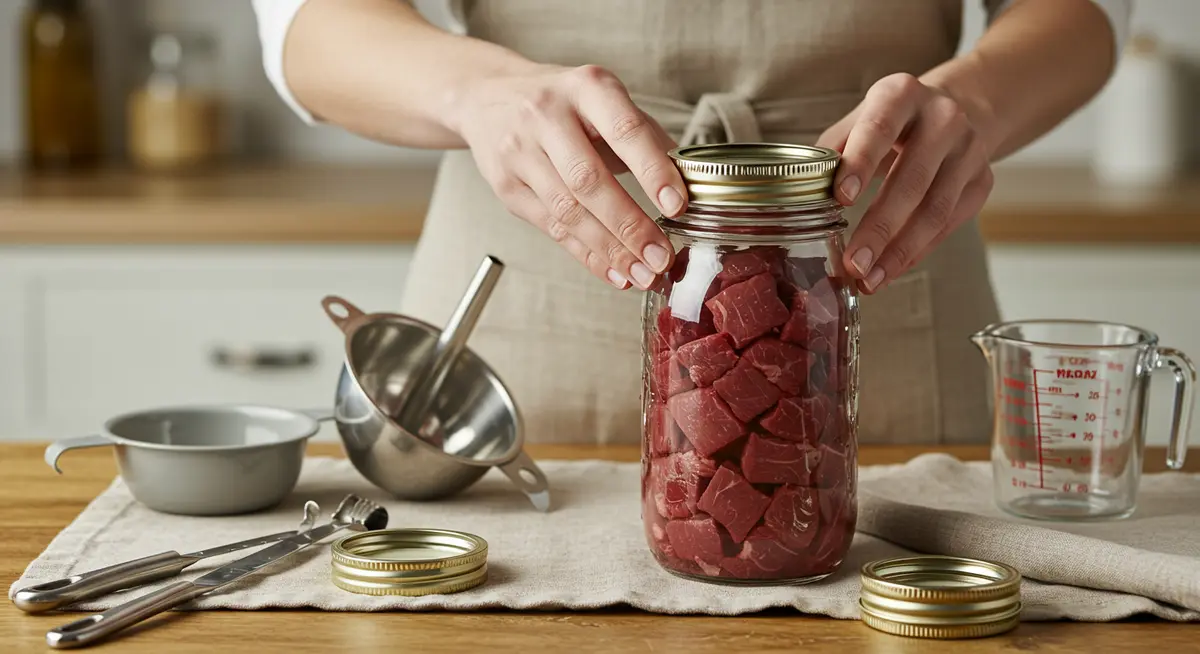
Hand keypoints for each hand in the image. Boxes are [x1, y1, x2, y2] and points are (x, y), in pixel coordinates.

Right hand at [447, 63, 686, 289]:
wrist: (488, 97)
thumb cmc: (564, 104)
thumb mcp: (605, 101)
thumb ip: (647, 137)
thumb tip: (690, 183)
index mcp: (586, 87)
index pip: (624, 130)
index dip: (652, 171)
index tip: (677, 206)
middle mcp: (547, 115)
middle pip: (590, 180)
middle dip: (630, 226)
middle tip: (662, 257)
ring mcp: (520, 151)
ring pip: (568, 211)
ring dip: (610, 250)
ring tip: (643, 275)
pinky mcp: (506, 185)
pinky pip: (551, 228)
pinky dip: (587, 255)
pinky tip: (615, 272)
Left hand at [817, 73, 994, 293]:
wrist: (956, 110)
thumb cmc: (890, 122)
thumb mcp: (858, 120)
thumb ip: (831, 152)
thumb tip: (799, 193)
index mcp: (901, 94)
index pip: (879, 129)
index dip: (861, 164)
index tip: (841, 199)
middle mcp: (943, 117)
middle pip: (911, 179)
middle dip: (880, 227)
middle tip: (854, 263)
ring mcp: (969, 150)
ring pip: (935, 209)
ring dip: (900, 251)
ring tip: (869, 279)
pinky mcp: (982, 181)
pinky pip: (948, 225)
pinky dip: (917, 252)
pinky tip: (891, 271)